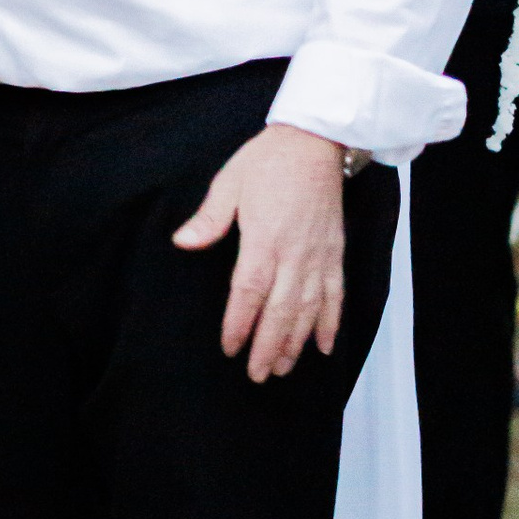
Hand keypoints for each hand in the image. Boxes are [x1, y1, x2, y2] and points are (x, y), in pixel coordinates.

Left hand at [172, 122, 349, 381]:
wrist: (315, 143)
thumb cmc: (268, 162)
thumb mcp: (229, 183)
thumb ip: (209, 218)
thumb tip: (182, 242)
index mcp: (264, 238)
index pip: (249, 291)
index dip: (239, 323)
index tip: (230, 348)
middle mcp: (295, 254)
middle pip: (281, 310)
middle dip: (269, 346)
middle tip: (258, 375)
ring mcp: (319, 256)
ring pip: (309, 309)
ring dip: (296, 342)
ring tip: (284, 368)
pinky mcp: (335, 253)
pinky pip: (336, 295)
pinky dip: (331, 323)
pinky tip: (323, 347)